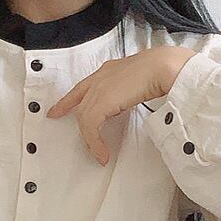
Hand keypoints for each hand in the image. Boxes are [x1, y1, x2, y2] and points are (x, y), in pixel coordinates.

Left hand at [46, 47, 194, 165]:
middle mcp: (100, 78)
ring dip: (90, 139)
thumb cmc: (162, 71)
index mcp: (109, 70)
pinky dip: (95, 142)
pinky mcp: (101, 103)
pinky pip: (91, 127)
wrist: (163, 68)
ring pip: (84, 118)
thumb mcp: (141, 80)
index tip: (58, 108)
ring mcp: (99, 89)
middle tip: (58, 121)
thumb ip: (131, 89)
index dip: (69, 100)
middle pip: (80, 103)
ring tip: (98, 153)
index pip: (83, 87)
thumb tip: (132, 100)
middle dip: (67, 113)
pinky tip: (102, 153)